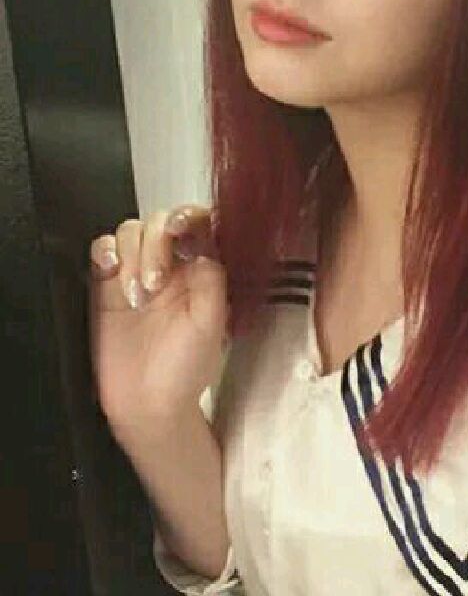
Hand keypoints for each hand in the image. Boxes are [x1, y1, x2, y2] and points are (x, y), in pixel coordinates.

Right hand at [87, 206, 228, 430]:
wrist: (147, 405)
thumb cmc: (186, 368)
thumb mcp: (212, 322)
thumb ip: (211, 278)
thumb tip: (204, 242)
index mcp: (201, 269)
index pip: (198, 224)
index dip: (189, 215)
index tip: (181, 226)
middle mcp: (171, 265)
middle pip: (160, 222)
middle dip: (156, 244)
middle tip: (154, 285)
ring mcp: (136, 272)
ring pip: (131, 231)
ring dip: (132, 254)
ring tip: (136, 297)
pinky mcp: (105, 285)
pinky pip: (102, 250)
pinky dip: (104, 251)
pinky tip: (109, 270)